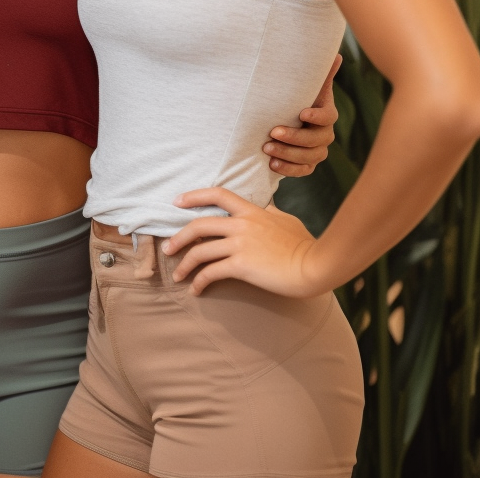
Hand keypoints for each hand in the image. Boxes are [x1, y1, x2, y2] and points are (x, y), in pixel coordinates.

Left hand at [163, 187, 330, 297]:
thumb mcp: (288, 220)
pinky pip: (211, 272)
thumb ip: (272, 213)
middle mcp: (242, 224)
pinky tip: (196, 290)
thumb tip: (268, 208)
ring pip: (200, 251)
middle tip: (168, 248)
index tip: (176, 201)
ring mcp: (240, 244)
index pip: (218, 194)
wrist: (317, 264)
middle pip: (199, 225)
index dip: (194, 196)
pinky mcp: (242, 265)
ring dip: (185, 264)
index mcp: (252, 211)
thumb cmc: (306, 245)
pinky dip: (200, 281)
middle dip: (179, 237)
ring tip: (178, 275)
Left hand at [262, 54, 340, 176]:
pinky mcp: (307, 163)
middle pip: (317, 140)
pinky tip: (272, 164)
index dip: (317, 116)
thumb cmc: (294, 98)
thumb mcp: (304, 86)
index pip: (328, 117)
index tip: (301, 113)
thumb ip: (319, 73)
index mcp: (325, 114)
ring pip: (310, 157)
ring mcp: (317, 150)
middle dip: (295, 137)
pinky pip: (304, 171)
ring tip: (267, 148)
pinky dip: (289, 170)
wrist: (283, 119)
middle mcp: (324, 134)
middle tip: (272, 132)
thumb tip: (337, 55)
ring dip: (288, 154)